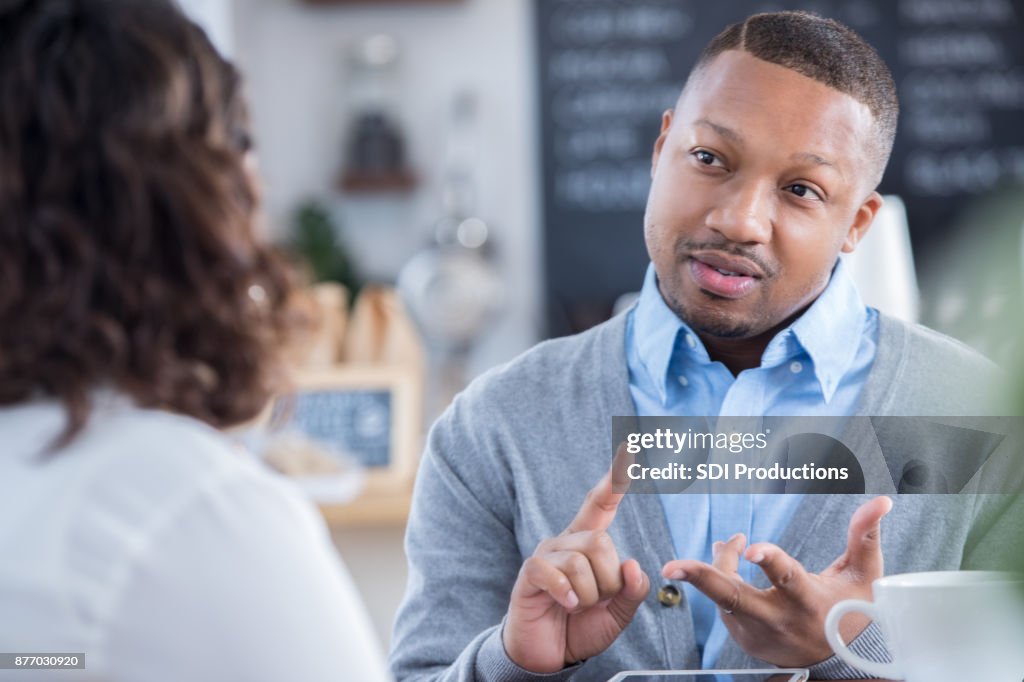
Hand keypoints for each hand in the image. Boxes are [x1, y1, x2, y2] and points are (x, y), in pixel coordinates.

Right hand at [503, 450, 649, 672]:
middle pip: (600, 542)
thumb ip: (631, 590)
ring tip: (579, 607)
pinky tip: (567, 606)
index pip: (601, 504)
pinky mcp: (530, 574)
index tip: (631, 447)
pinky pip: (553, 572)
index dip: (616, 477)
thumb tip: (632, 565)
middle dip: (608, 581)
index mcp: (587, 543)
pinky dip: (567, 595)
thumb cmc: (581, 627)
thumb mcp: (618, 614)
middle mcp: (565, 542)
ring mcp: (545, 556)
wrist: (548, 656)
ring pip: (580, 562)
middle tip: (596, 601)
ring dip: (589, 594)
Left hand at [660, 496, 892, 666]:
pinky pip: (724, 602)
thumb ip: (865, 536)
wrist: (844, 663)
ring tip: (732, 544)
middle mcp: (778, 620)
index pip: (787, 580)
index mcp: (809, 602)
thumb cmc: (855, 611)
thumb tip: (881, 501)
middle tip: (671, 567)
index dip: (770, 562)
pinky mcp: (744, 638)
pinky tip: (732, 560)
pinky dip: (723, 577)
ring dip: (719, 564)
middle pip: (733, 598)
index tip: (751, 547)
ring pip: (724, 594)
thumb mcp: (866, 575)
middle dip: (701, 579)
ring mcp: (756, 633)